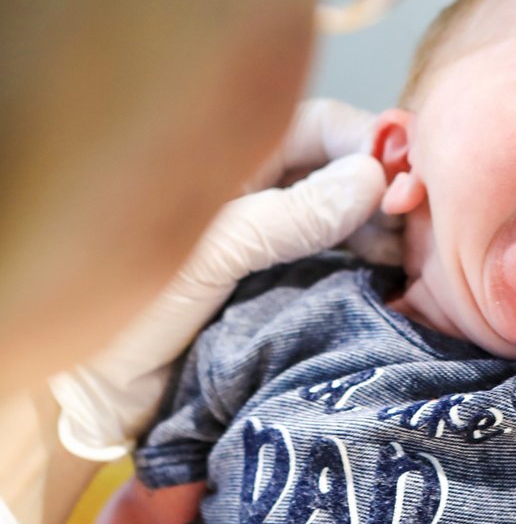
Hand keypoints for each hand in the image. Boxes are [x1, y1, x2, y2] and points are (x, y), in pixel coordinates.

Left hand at [50, 100, 388, 460]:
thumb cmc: (122, 308)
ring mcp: (276, 245)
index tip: (405, 180)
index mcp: (230, 163)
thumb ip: (288, 216)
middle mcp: (260, 196)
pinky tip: (396, 283)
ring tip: (411, 260)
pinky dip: (373, 273)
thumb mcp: (207, 251)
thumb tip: (372, 180)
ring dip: (385, 235)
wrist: (91, 395)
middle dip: (387, 193)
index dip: (369, 143)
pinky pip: (343, 271)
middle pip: (344, 173)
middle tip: (417, 229)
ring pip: (349, 223)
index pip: (319, 127)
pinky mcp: (287, 293)